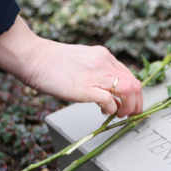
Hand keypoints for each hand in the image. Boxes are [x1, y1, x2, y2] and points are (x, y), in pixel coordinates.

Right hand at [0, 16, 142, 116]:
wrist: (34, 57)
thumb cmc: (52, 62)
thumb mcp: (82, 60)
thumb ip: (96, 70)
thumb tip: (105, 88)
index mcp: (104, 56)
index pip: (130, 75)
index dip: (133, 93)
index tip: (130, 103)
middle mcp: (104, 64)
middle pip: (134, 84)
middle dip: (136, 103)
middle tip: (129, 113)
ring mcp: (96, 75)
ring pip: (128, 91)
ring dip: (127, 108)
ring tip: (118, 114)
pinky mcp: (86, 88)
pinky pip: (110, 101)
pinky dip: (111, 109)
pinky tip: (103, 111)